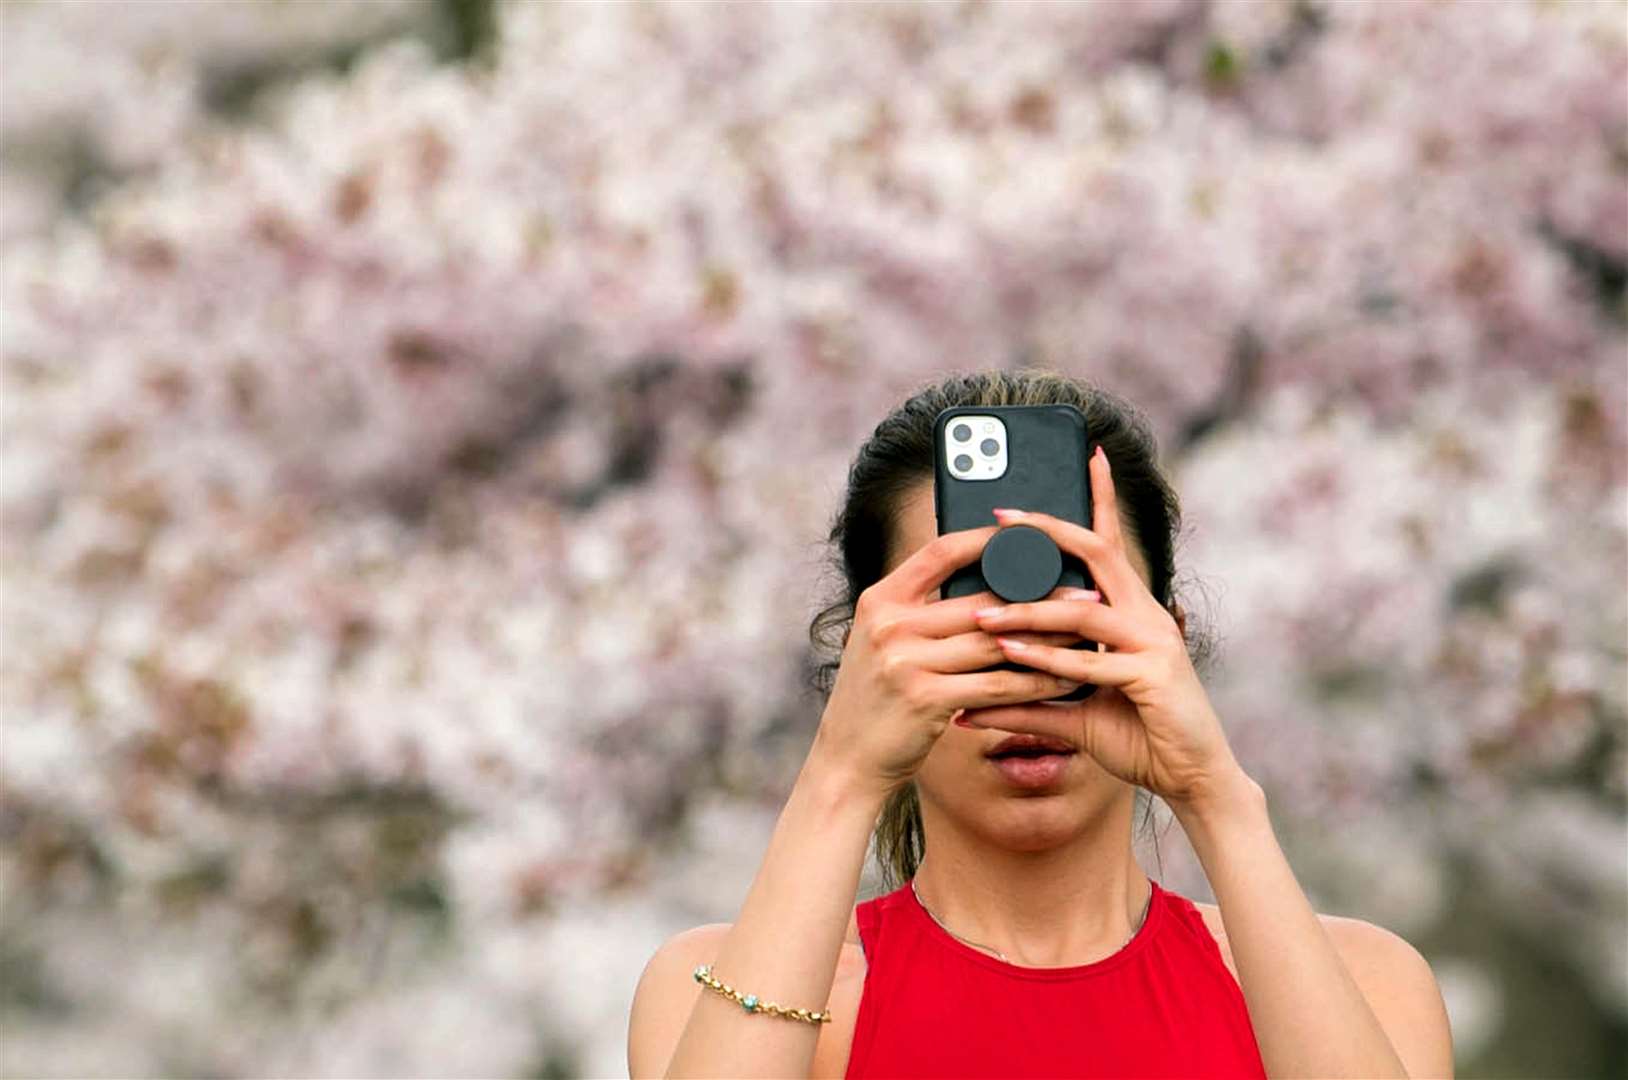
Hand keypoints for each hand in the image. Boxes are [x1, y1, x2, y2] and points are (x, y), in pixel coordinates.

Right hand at [811, 525, 1084, 801]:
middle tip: (1085, 592)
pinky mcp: (926, 699)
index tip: (1029, 535)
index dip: (987, 540)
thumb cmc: (876, 699)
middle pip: (980, 600)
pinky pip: (996, 685)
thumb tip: (986, 590)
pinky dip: (1035, 682)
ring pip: (996, 643)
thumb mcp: (883, 642)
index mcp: (880, 600)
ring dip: (1047, 640)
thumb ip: (921, 613)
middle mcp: (890, 625)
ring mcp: (906, 662)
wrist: (847, 759)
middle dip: (1039, 596)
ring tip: (1085, 634)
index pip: (941, 552)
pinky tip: (1064, 680)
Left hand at [958, 444, 1248, 809]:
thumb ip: (1024, 703)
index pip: (1108, 544)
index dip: (1099, 499)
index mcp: (1131, 611)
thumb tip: (966, 708)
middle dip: (1049, 530)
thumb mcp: (1073, 715)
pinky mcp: (1154, 677)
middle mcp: (1145, 615)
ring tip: (981, 614)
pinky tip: (1012, 656)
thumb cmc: (1139, 737)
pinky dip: (1049, 660)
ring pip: (1082, 613)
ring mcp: (1154, 642)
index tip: (1086, 457)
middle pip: (1097, 554)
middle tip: (1002, 514)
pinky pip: (1093, 662)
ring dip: (1028, 612)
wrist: (1191, 778)